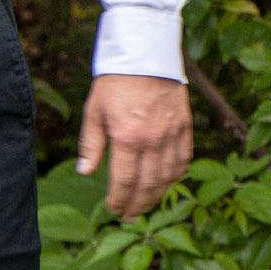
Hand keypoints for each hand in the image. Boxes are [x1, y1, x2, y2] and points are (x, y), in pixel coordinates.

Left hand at [77, 74, 192, 219]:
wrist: (146, 53)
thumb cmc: (115, 81)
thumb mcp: (94, 111)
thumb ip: (92, 144)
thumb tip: (85, 172)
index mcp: (127, 138)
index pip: (125, 181)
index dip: (119, 200)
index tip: (113, 209)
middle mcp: (153, 140)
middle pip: (148, 184)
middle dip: (138, 204)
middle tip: (130, 216)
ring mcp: (172, 134)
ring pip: (169, 176)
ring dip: (157, 195)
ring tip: (146, 205)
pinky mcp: (185, 126)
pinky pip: (184, 159)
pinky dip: (176, 175)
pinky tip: (166, 182)